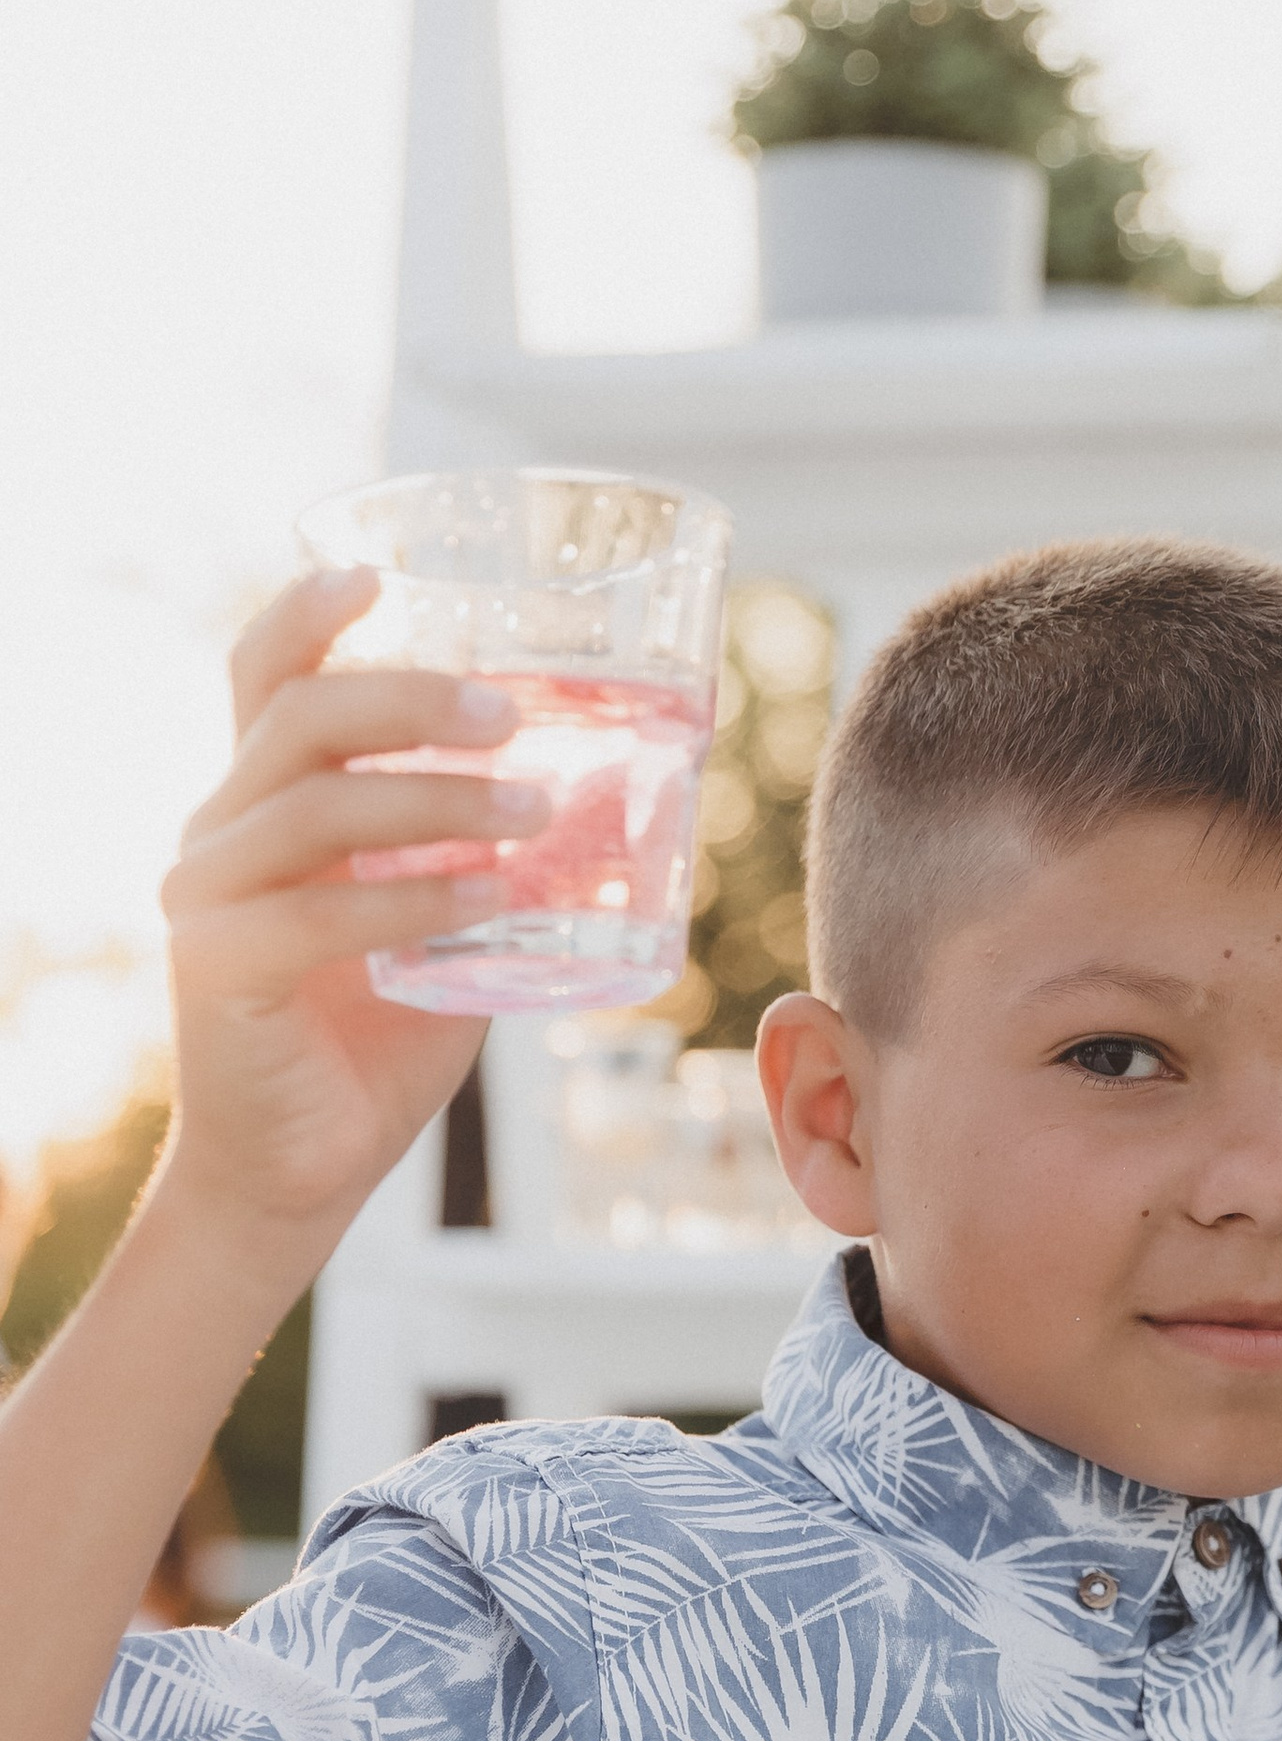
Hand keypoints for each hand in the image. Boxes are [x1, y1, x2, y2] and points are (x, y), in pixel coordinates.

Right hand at [151, 571, 545, 1276]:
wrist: (304, 1166)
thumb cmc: (379, 1039)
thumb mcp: (451, 926)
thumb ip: (494, 860)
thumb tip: (615, 802)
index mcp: (264, 802)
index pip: (264, 678)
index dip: (308, 616)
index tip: (377, 575)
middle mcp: (221, 832)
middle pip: (298, 720)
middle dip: (408, 698)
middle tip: (507, 713)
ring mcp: (207, 898)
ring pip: (314, 809)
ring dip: (433, 800)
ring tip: (530, 809)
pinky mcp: (218, 969)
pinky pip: (316, 915)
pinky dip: (412, 900)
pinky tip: (490, 899)